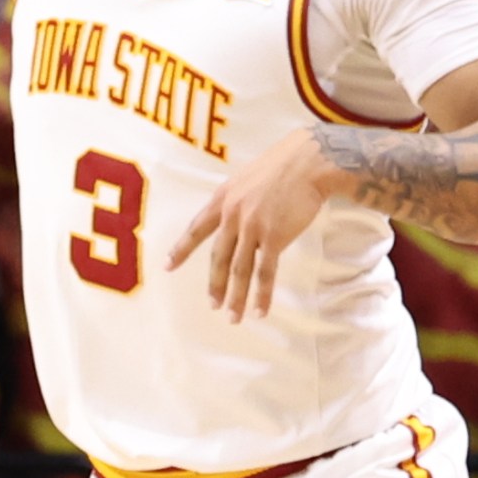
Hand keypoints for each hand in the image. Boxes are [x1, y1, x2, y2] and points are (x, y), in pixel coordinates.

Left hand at [167, 128, 336, 319]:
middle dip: (215, 285)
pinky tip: (260, 310)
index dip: (182, 249)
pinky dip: (262, 294)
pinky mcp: (274, 237)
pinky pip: (265, 273)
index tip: (167, 266)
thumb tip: (237, 216)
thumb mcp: (248, 176)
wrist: (310, 160)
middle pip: (218, 258)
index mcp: (223, 198)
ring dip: (236, 297)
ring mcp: (252, 227)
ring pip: (239, 270)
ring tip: (234, 317)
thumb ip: (238, 198)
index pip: (196, 229)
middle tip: (213, 305)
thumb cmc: (285, 163)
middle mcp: (232, 215)